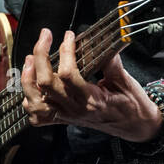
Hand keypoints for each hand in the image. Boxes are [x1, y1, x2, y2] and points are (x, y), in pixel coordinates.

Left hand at [21, 28, 163, 141]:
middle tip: (45, 36)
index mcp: (92, 100)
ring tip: (30, 58)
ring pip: (35, 101)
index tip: (69, 36)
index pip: (68, 75)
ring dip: (28, 78)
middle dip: (41, 55)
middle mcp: (75, 110)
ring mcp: (67, 116)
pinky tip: (32, 84)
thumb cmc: (132, 104)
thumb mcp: (126, 81)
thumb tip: (101, 44)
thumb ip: (112, 64)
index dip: (66, 51)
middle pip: (46, 84)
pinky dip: (29, 100)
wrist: (135, 127)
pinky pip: (38, 116)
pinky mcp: (63, 120)